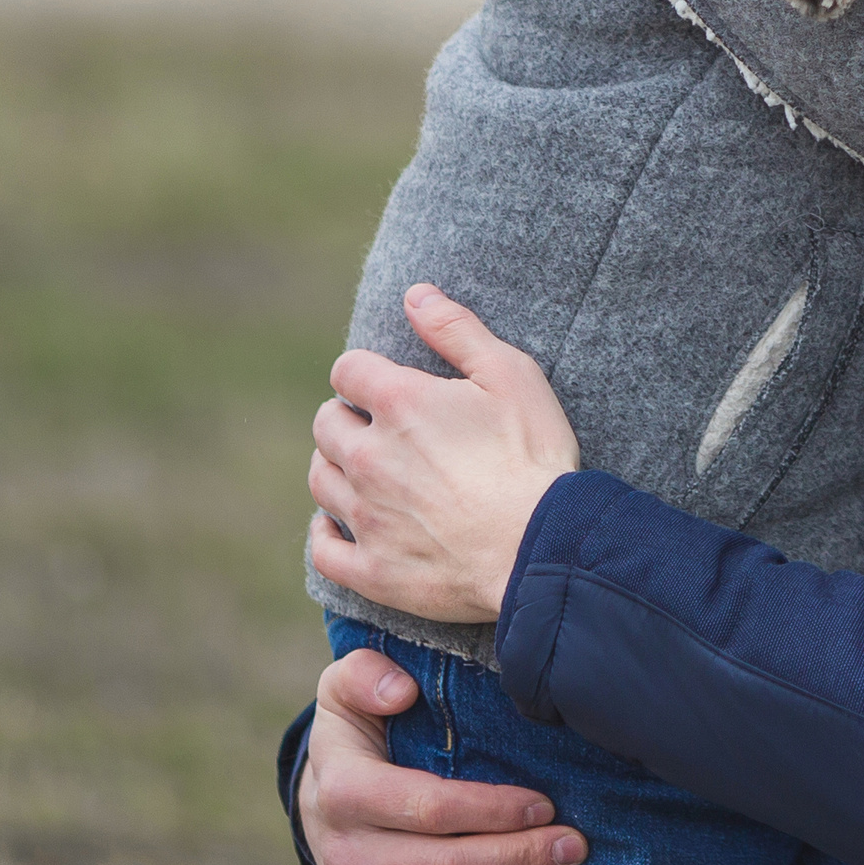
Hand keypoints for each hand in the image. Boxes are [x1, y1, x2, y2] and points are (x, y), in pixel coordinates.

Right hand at [297, 647, 586, 864]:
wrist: (321, 788)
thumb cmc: (358, 728)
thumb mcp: (349, 685)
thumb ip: (367, 675)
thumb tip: (402, 690)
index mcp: (345, 789)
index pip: (429, 807)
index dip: (491, 809)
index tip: (545, 803)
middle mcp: (344, 853)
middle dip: (514, 859)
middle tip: (572, 847)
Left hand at [309, 285, 580, 625]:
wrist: (543, 546)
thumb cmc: (533, 455)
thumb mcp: (510, 373)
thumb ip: (456, 329)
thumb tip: (415, 294)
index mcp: (399, 402)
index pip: (348, 370)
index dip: (366, 372)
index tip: (385, 383)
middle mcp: (370, 456)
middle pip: (327, 424)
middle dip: (347, 417)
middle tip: (379, 426)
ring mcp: (366, 516)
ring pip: (320, 481)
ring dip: (336, 467)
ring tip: (365, 469)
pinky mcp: (372, 569)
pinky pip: (322, 549)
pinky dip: (325, 533)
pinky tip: (341, 524)